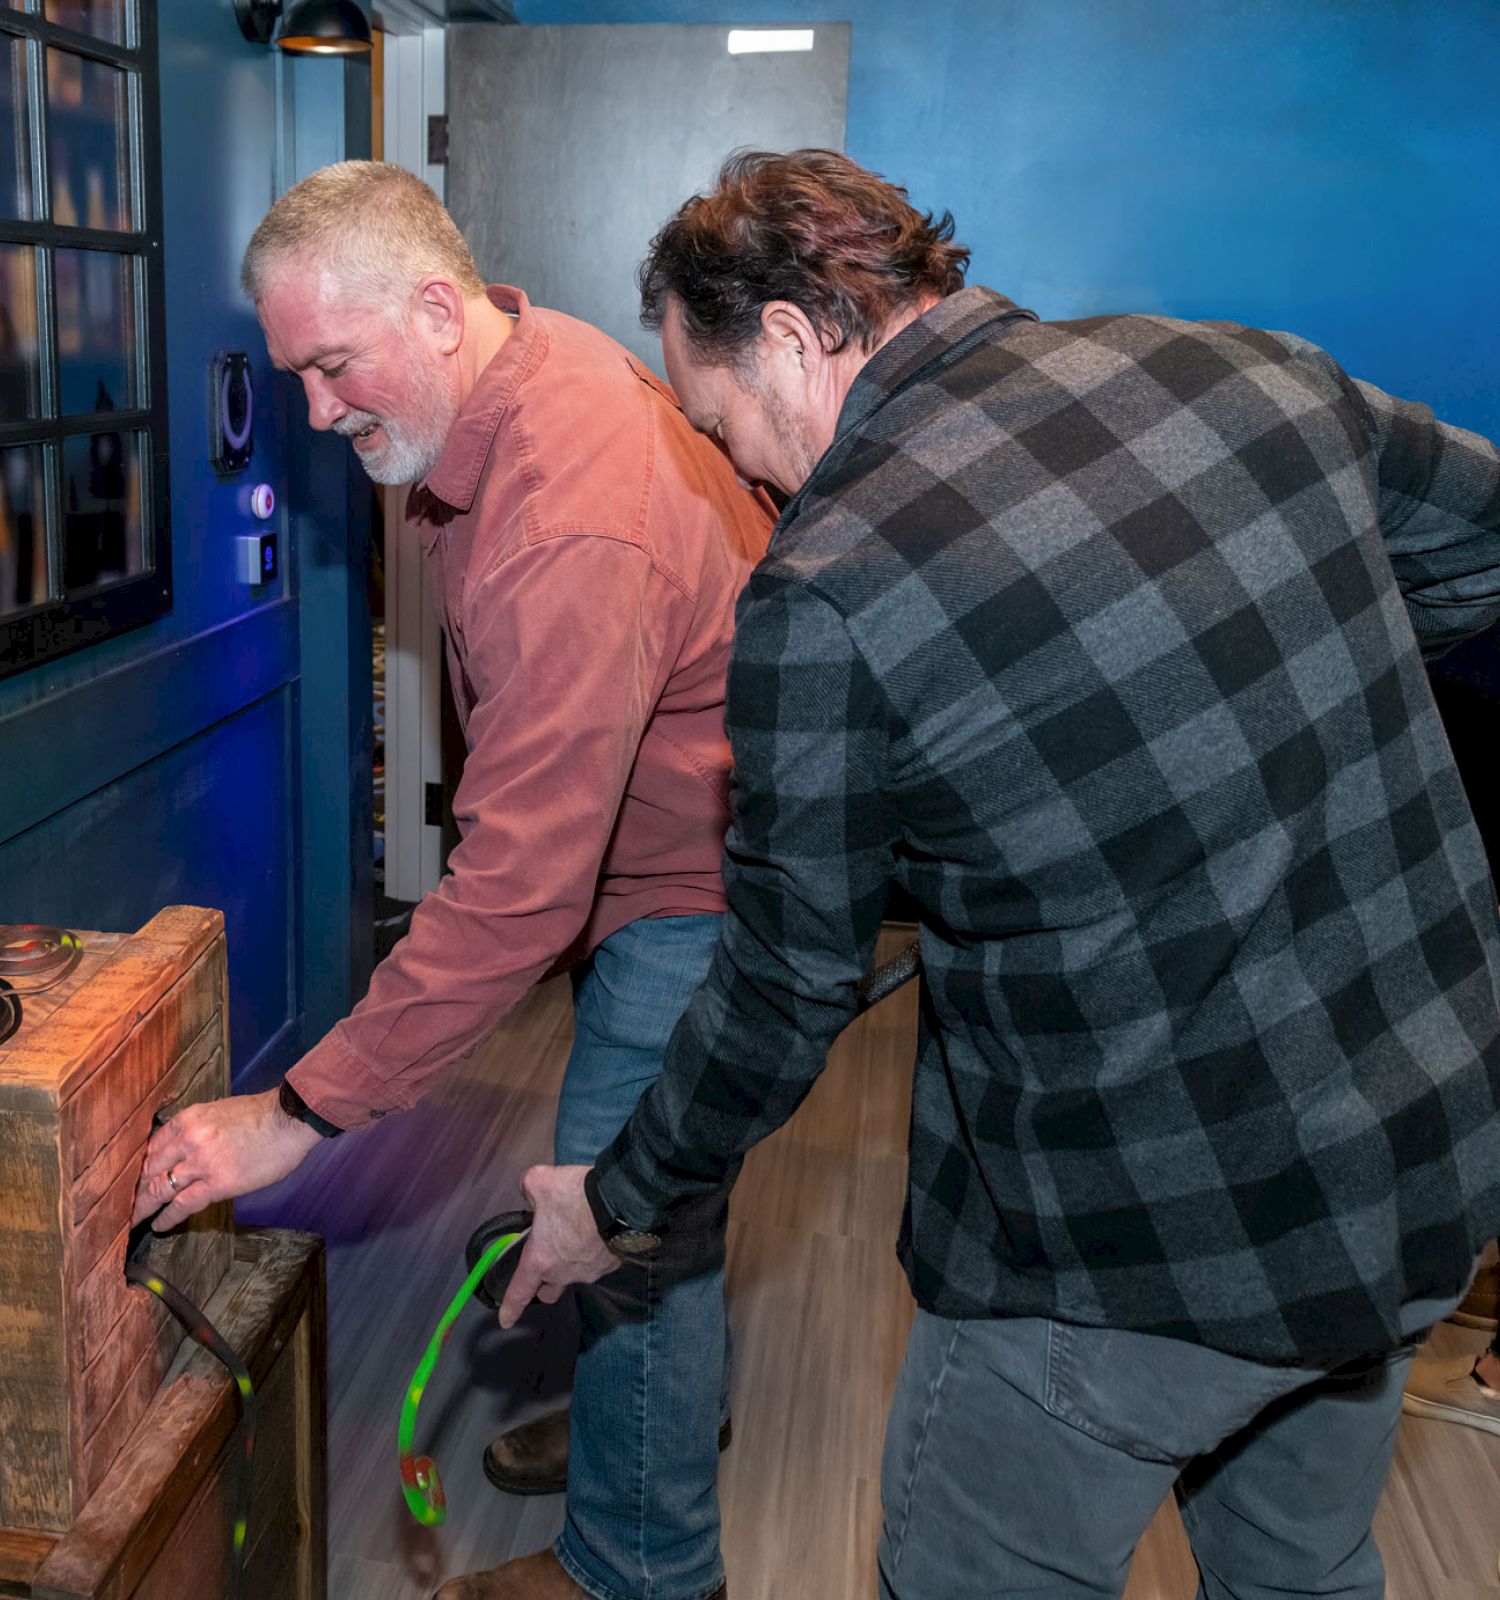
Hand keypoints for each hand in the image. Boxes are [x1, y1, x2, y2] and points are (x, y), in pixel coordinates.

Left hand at [131, 1088, 323, 1230]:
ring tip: (134, 1220)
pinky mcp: (218, 1183)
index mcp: (188, 1119)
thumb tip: (182, 1149)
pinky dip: (167, 1217)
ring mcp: (201, 1162)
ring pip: (159, 1188)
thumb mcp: (219, 1111)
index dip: (137, 1167)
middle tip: (122, 1205)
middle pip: (148, 1169)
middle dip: (132, 1190)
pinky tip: (159, 1225)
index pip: (151, 1147)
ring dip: (143, 1207)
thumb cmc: (262, 1115)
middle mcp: (188, 1140)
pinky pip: (183, 1204)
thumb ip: (196, 1128)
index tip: (130, 1180)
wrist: (290, 1120)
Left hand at [498, 1164, 618, 1328]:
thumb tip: (531, 1192)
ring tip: (579, 1233)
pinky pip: (597, 1263)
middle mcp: (563, 1273)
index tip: (506, 1320)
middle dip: (544, 1283)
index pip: (520, 1292)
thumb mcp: (540, 1180)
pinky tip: (597, 1232)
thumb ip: (528, 1187)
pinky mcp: (611, 1265)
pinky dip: (594, 1251)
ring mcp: (590, 1272)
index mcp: (540, 1260)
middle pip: (549, 1292)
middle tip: (546, 1261)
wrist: (620, 1201)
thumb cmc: (574, 1197)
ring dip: (572, 1261)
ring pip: (575, 1275)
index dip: (510, 1308)